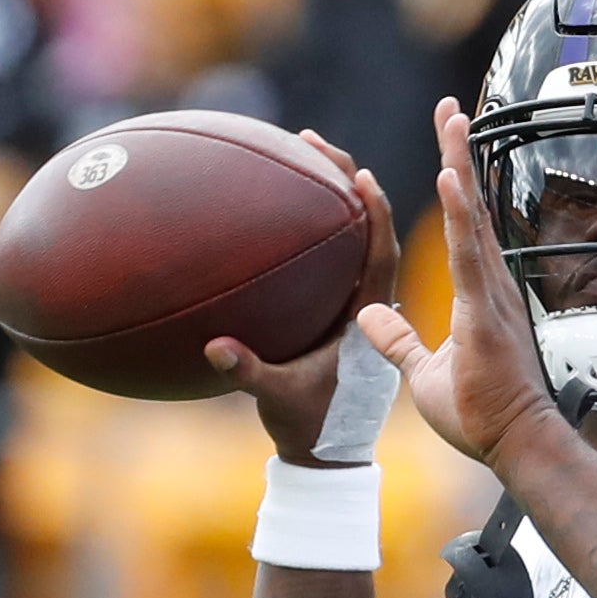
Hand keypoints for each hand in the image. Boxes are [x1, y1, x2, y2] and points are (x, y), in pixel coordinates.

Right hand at [205, 130, 399, 466]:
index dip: (374, 212)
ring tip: (301, 155)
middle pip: (368, 227)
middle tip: (312, 140)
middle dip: (344, 179)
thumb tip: (216, 347)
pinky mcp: (340, 314)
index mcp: (368, 318)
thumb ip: (250, 373)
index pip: (380, 253)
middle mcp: (368, 304)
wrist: (332, 456)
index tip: (360, 172)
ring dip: (332, 196)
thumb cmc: (315, 429)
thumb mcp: (279, 401)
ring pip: (353, 238)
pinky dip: (317, 227)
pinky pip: (334, 258)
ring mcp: (355, 307)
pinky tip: (283, 207)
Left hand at [358, 98, 555, 468]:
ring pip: (473, 219)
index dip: (453, 184)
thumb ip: (396, 341)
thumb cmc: (479, 416)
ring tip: (450, 119)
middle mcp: (489, 285)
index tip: (445, 146)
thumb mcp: (422, 373)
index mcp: (478, 295)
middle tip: (450, 108)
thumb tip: (365, 316)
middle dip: (459, 155)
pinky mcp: (485, 313)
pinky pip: (468, 255)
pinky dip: (460, 214)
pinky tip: (448, 178)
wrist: (516, 444)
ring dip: (459, 166)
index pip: (463, 228)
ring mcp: (490, 295)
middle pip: (472, 208)